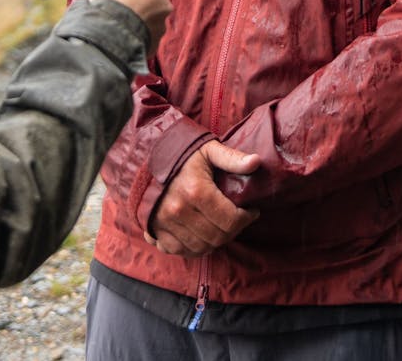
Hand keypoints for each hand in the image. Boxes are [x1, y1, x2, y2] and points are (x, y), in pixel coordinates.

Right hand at [77, 0, 169, 50]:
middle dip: (136, 0)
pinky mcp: (156, 43)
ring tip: (117, 22)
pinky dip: (135, 36)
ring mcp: (162, 25)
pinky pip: (145, 37)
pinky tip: (120, 35)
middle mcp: (165, 3)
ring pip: (149, 19)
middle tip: (117, 4)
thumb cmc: (103, 1)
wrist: (103, 37)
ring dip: (137, 19)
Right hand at [147, 141, 260, 256]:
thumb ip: (232, 158)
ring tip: (219, 226)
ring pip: (201, 247)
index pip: (231, 220)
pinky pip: (180, 251)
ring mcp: (165, 223)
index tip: (250, 211)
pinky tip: (200, 235)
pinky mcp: (154, 231)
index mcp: (196, 191)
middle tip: (236, 219)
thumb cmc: (181, 154)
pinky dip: (193, 248)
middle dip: (233, 230)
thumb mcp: (208, 150)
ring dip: (215, 241)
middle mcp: (179, 211)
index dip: (246, 218)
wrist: (144, 158)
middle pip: (218, 237)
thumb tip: (257, 162)